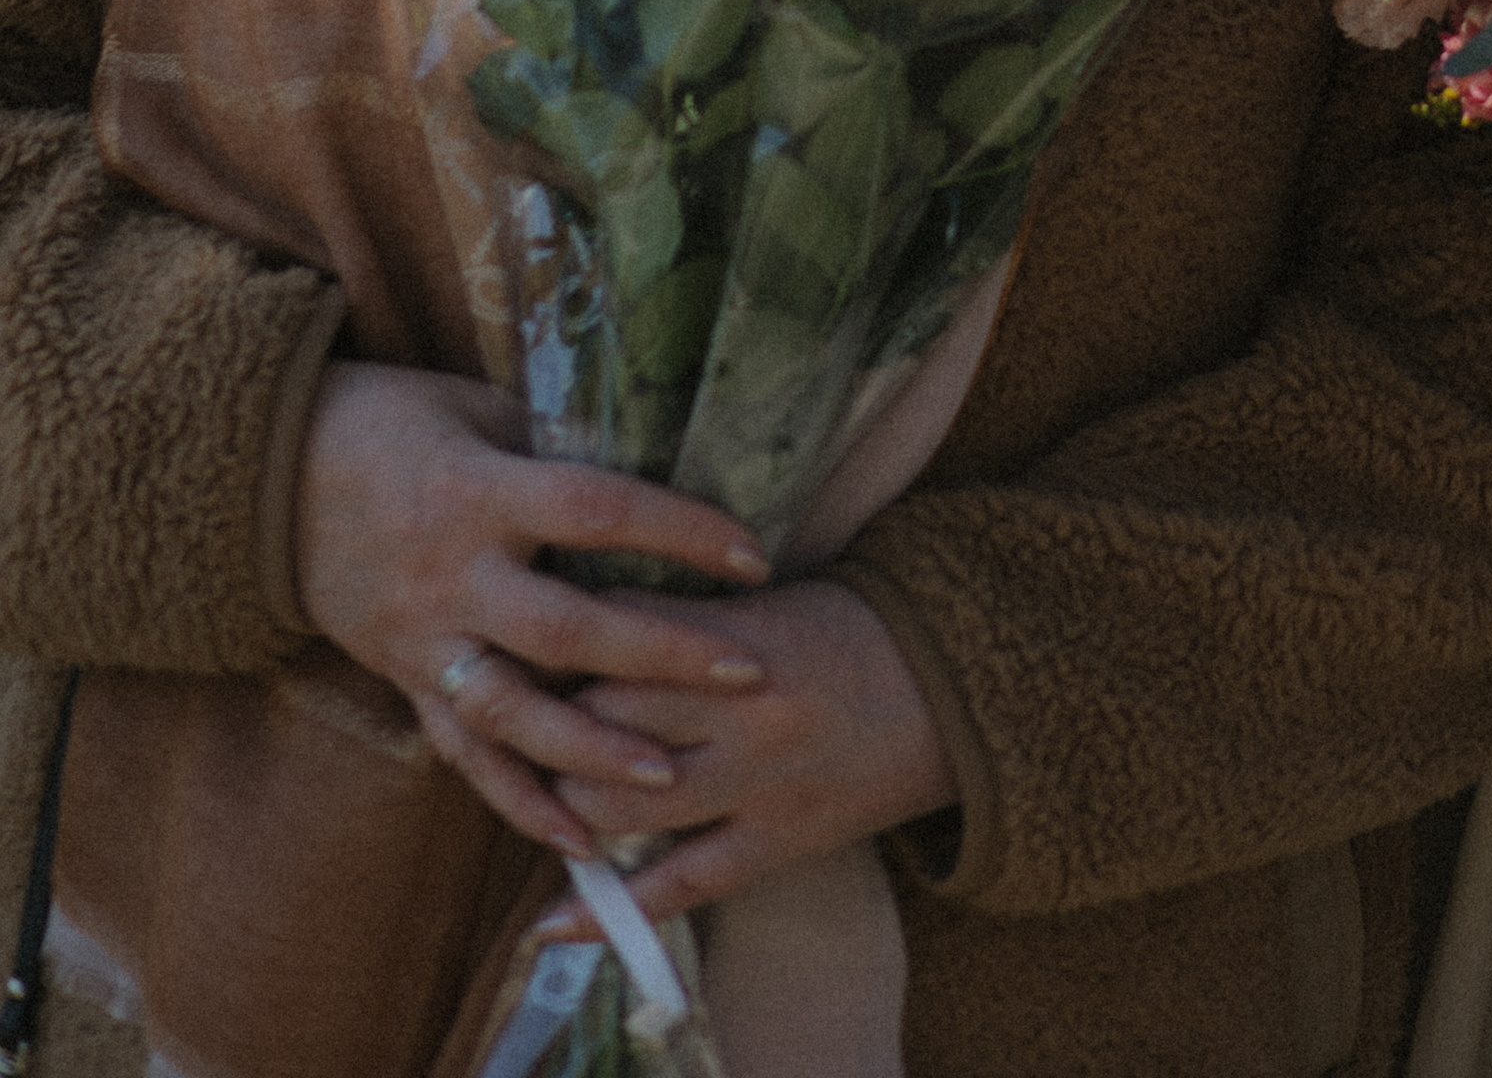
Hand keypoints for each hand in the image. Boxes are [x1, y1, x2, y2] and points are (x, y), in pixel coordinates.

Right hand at [293, 364, 775, 856]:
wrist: (271, 476)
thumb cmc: (394, 423)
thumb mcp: (477, 412)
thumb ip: (552, 449)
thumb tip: (647, 467)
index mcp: (479, 492)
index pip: (595, 510)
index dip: (676, 530)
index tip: (751, 551)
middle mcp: (454, 576)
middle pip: (566, 630)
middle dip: (659, 656)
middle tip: (746, 671)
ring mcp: (424, 639)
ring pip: (512, 713)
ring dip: (591, 752)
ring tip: (668, 777)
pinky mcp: (404, 680)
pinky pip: (463, 753)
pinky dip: (517, 801)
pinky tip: (575, 840)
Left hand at [540, 582, 957, 926]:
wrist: (952, 690)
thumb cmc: (851, 628)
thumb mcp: (768, 598)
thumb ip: (681, 614)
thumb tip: (581, 618)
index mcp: (737, 633)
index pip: (614, 632)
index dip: (556, 636)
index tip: (515, 637)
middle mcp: (738, 707)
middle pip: (600, 715)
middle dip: (544, 718)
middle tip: (506, 716)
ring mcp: (754, 782)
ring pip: (621, 803)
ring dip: (565, 802)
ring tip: (532, 795)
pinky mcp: (772, 844)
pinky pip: (676, 888)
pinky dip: (605, 913)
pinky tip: (547, 925)